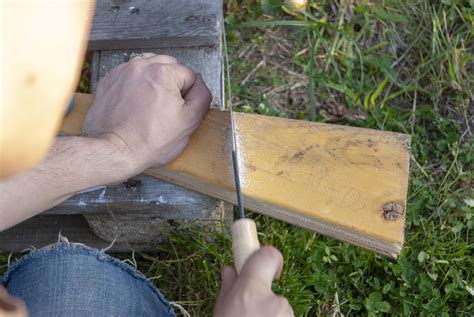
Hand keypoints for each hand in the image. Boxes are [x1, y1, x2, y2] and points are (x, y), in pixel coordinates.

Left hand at [82, 53, 210, 174]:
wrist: (115, 151)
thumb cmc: (150, 141)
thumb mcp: (189, 121)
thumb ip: (202, 95)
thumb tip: (199, 82)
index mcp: (163, 72)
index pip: (188, 75)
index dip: (187, 96)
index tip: (177, 111)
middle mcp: (141, 66)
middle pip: (169, 66)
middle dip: (171, 84)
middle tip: (165, 108)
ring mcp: (122, 71)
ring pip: (149, 67)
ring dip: (153, 81)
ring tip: (150, 105)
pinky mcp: (109, 80)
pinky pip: (130, 75)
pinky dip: (135, 85)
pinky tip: (135, 104)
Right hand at [213, 247, 292, 316]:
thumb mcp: (221, 312)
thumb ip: (228, 289)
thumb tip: (230, 271)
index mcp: (249, 293)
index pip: (268, 255)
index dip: (266, 256)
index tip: (261, 267)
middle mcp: (273, 302)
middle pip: (271, 289)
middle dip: (262, 297)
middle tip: (247, 312)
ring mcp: (288, 315)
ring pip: (279, 308)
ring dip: (269, 314)